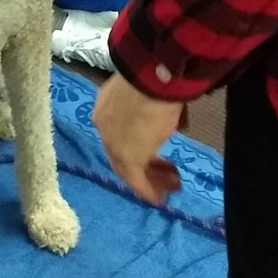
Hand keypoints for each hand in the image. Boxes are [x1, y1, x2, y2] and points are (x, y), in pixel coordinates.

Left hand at [93, 72, 184, 205]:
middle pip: (122, 151)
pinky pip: (135, 179)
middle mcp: (104, 124)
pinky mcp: (127, 157)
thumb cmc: (155, 80)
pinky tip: (158, 198)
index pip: (119, 131)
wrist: (151, 79)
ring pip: (128, 166)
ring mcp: (113, 142)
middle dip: (146, 163)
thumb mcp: (150, 93)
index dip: (137, 142)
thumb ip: (155, 110)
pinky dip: (146, 189)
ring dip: (151, 177)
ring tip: (171, 185)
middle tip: (167, 172)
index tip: (153, 153)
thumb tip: (173, 121)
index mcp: (106, 105)